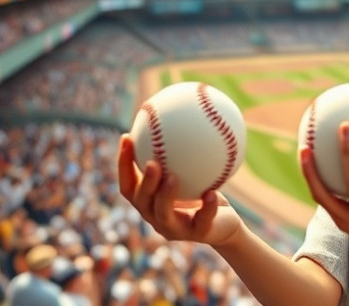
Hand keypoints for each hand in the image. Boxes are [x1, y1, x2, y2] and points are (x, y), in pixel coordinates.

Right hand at [117, 134, 243, 246]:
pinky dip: (206, 207)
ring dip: (165, 195)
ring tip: (173, 177)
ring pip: (163, 214)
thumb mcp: (195, 171)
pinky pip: (201, 220)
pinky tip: (211, 193)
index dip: (123, 164)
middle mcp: (156, 217)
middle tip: (151, 162)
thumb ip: (183, 152)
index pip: (128, 185)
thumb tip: (180, 113)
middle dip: (143, 182)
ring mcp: (175, 229)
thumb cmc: (205, 192)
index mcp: (150, 202)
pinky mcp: (198, 235)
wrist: (225, 224)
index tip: (126, 137)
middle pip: (141, 201)